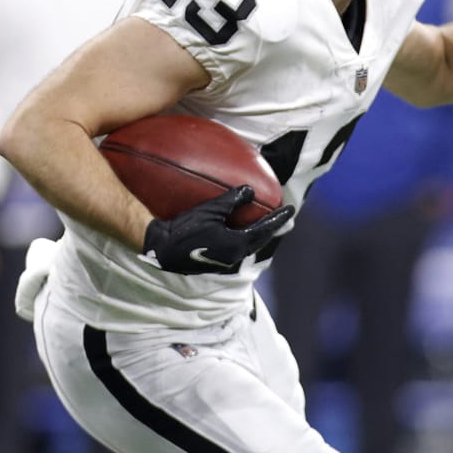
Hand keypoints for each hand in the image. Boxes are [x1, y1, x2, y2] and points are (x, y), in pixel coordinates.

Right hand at [142, 185, 293, 274]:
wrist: (161, 249)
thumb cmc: (185, 229)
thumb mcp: (210, 210)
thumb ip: (232, 200)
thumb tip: (251, 190)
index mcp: (238, 244)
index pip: (265, 230)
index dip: (279, 219)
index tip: (292, 209)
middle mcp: (235, 256)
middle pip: (260, 241)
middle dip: (273, 228)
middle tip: (284, 218)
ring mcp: (225, 261)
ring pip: (249, 246)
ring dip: (259, 235)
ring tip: (266, 224)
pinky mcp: (215, 261)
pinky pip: (238, 248)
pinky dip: (246, 238)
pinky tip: (241, 232)